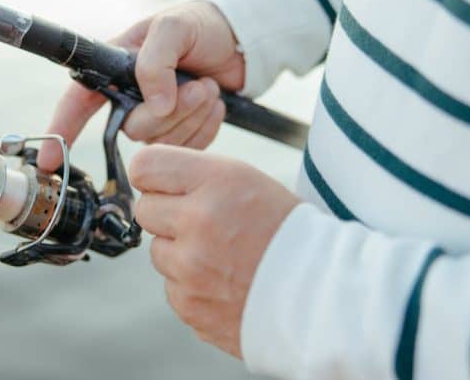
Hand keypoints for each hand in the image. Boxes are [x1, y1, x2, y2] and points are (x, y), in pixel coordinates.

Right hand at [37, 1, 244, 170]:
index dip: (63, 130)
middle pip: (133, 129)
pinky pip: (186, 149)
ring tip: (209, 89)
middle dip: (170, 111)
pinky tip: (215, 104)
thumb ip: (156, 63)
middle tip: (198, 86)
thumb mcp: (174, 27)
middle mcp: (130, 96)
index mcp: (115, 68)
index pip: (78, 103)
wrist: (242, 40)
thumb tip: (154, 106)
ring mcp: (156, 116)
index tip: (50, 160)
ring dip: (193, 115)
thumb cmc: (202, 25)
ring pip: (161, 142)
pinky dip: (206, 127)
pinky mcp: (180, 132)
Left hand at [130, 144, 298, 357]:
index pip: (145, 165)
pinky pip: (171, 286)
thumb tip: (147, 176)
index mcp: (215, 181)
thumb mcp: (247, 180)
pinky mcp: (188, 303)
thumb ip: (194, 175)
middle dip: (167, 214)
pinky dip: (191, 285)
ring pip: (157, 250)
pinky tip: (225, 281)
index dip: (152, 174)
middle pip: (145, 208)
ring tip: (222, 255)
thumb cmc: (288, 233)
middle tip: (202, 221)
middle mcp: (197, 220)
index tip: (162, 183)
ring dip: (179, 252)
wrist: (325, 295)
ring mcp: (190, 267)